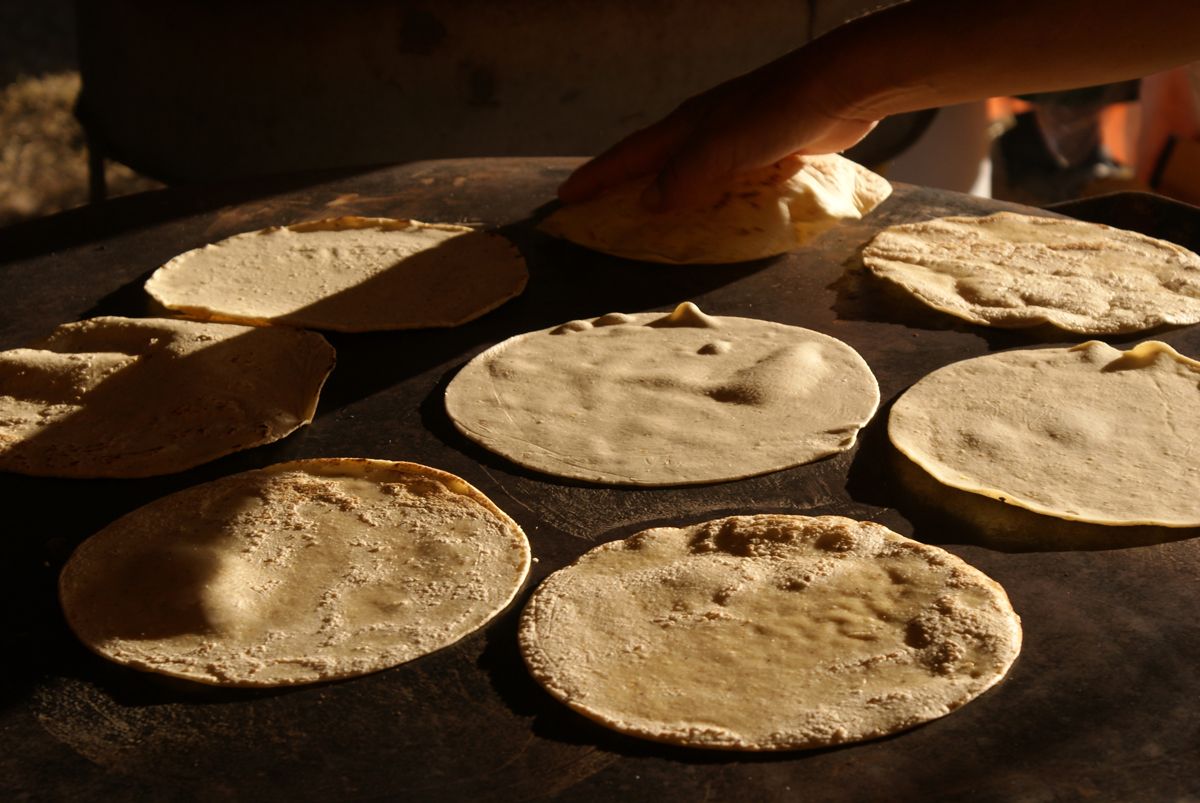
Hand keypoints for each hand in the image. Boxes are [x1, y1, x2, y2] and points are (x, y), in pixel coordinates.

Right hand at [557, 52, 877, 209]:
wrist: (842, 86)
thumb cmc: (779, 111)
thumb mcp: (723, 147)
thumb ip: (686, 176)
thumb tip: (649, 205)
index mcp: (687, 127)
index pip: (629, 156)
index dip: (596, 178)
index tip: (565, 199)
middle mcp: (705, 130)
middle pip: (654, 162)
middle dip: (624, 187)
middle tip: (598, 212)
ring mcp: (736, 138)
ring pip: (690, 172)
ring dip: (669, 195)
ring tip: (653, 220)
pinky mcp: (767, 148)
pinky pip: (728, 180)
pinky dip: (714, 198)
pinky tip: (720, 214)